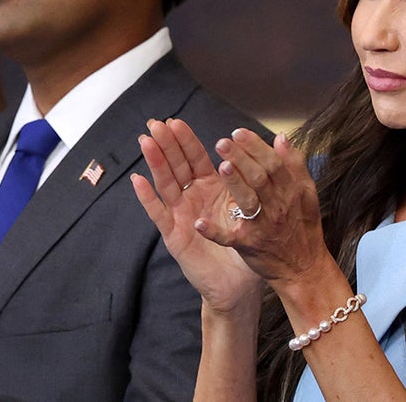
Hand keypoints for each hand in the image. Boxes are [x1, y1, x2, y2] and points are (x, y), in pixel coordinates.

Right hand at [131, 118, 262, 313]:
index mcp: (211, 189)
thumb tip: (267, 152)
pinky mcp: (174, 236)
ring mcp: (180, 215)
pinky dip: (147, 198)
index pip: (196, 159)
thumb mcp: (250, 208)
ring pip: (165, 184)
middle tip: (155, 123)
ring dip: (155, 162)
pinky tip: (138, 181)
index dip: (186, 141)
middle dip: (166, 144)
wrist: (238, 285)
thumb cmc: (245, 246)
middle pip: (176, 166)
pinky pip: (159, 214)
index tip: (175, 121)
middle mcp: (192, 198)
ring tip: (145, 141)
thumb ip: (251, 182)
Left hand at [204, 128, 328, 287]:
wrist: (304, 270)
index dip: (256, 147)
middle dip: (241, 158)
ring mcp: (262, 226)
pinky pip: (230, 238)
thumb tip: (281, 137)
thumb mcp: (307, 194)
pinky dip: (214, 231)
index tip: (238, 132)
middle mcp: (277, 206)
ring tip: (221, 166)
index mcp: (291, 191)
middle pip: (259, 177)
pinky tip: (199, 223)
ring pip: (248, 201)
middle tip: (222, 142)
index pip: (273, 163)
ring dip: (235, 184)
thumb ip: (295, 165)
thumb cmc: (303, 228)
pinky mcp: (249, 246)